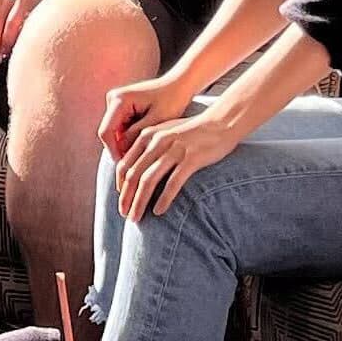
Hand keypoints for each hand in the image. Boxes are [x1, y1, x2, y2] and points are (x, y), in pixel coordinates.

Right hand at [97, 71, 188, 165]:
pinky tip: (145, 142)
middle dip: (121, 148)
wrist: (180, 84)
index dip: (113, 152)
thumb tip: (121, 152)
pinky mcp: (122, 106)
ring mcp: (116, 102)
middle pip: (109, 133)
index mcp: (119, 99)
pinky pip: (121, 128)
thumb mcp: (155, 121)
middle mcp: (113, 98)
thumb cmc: (172, 100)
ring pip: (115, 132)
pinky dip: (131, 137)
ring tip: (144, 152)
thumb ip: (136, 136)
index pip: (106, 132)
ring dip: (127, 143)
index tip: (124, 167)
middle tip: (136, 165)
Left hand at [111, 96, 245, 217]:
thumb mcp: (165, 132)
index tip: (122, 200)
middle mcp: (157, 141)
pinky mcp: (191, 159)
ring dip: (139, 202)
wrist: (221, 122)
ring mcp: (174, 150)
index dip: (120, 185)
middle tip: (124, 215)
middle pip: (133, 174)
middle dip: (126, 197)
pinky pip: (172, 183)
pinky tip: (159, 211)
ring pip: (148, 180)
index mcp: (147, 135)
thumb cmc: (192, 132)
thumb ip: (148, 146)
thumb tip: (133, 170)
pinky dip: (163, 199)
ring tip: (136, 218)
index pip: (124, 164)